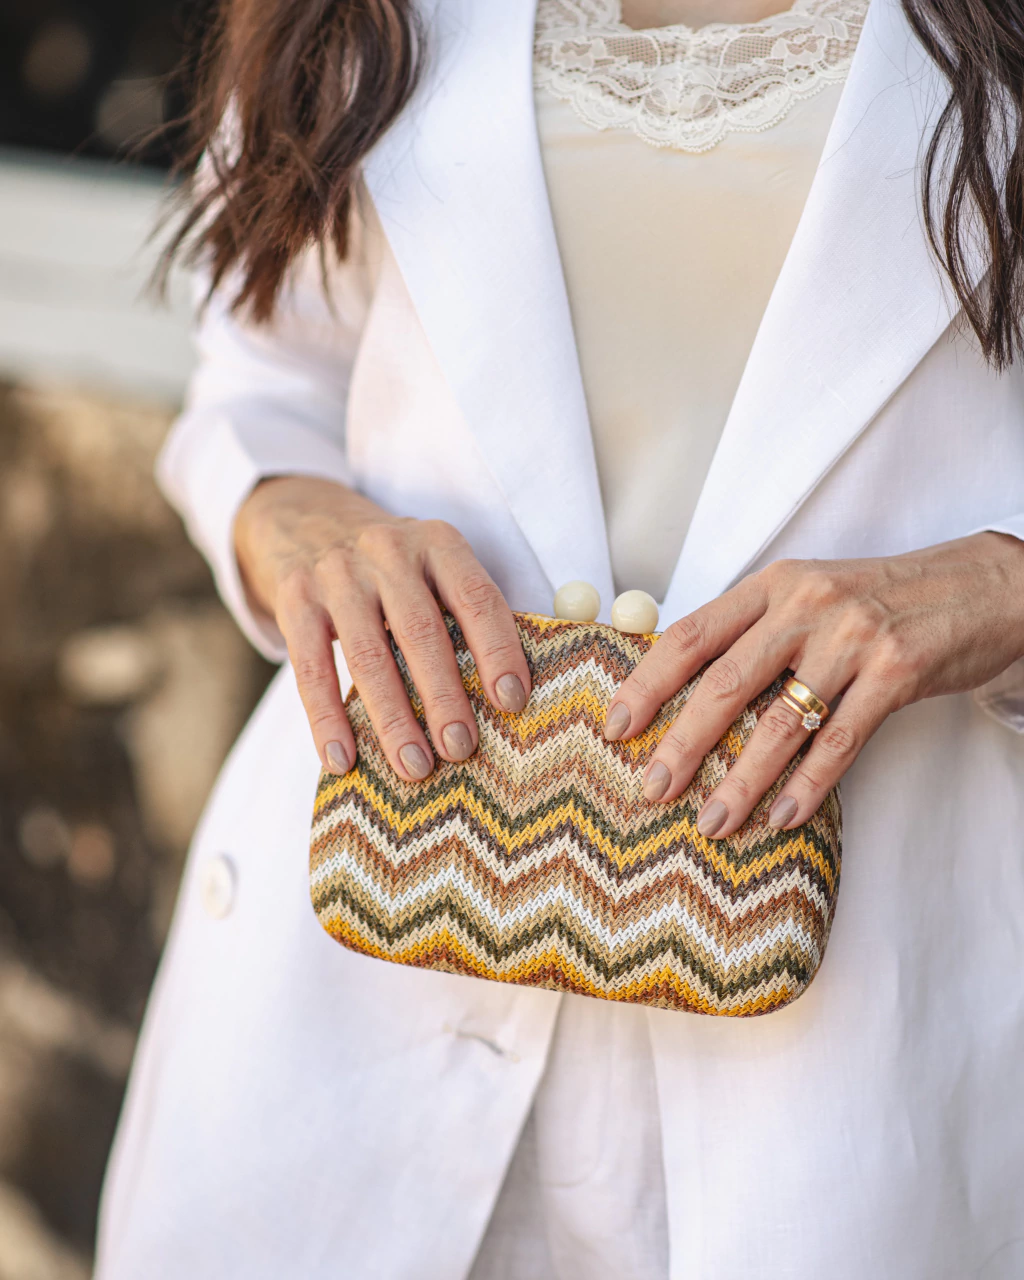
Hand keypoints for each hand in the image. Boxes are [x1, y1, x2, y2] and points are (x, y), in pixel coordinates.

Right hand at [234, 477, 530, 779]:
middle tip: (461, 749)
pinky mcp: (294, 598)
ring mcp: (336, 573)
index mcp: (438, 543)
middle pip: (421, 632)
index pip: (476, 599)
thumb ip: (464, 614)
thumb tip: (506, 700)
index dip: (498, 651)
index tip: (512, 703)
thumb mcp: (432, 565)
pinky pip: (311, 668)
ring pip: (368, 656)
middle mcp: (388, 550)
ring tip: (415, 768)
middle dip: (444, 697)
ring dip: (393, 719)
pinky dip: (327, 719)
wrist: (305, 519)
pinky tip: (342, 760)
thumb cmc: (392, 568)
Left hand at [603, 533, 1023, 835]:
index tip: (615, 726)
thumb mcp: (805, 595)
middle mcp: (805, 605)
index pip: (692, 636)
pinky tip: (780, 818)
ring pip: (781, 722)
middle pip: (725, 682)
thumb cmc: (874, 599)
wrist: (974, 586)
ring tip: (713, 822)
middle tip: (653, 789)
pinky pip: (840, 742)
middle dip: (682, 743)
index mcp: (771, 585)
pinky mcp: (896, 673)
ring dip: (741, 780)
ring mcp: (852, 638)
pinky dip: (807, 786)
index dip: (647, 684)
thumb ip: (751, 633)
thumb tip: (680, 692)